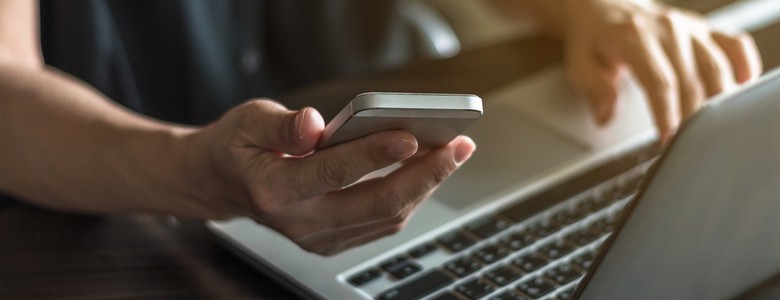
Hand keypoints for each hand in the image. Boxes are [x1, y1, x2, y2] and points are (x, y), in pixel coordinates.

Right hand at [184, 99, 475, 254]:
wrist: (222, 184)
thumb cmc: (237, 148)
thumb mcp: (247, 121)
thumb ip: (282, 125)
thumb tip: (315, 124)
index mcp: (274, 189)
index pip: (332, 172)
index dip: (373, 154)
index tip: (412, 135)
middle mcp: (299, 221)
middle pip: (374, 203)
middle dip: (423, 175)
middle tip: (457, 146)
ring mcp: (318, 237)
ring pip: (386, 217)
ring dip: (425, 185)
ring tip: (453, 153)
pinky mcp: (333, 241)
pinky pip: (382, 223)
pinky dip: (410, 197)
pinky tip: (427, 170)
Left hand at [563, 0, 761, 140]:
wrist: (603, 7)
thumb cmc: (593, 38)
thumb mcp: (579, 64)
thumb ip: (593, 90)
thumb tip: (605, 116)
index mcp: (633, 37)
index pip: (659, 81)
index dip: (667, 113)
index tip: (667, 139)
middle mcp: (666, 29)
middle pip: (690, 80)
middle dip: (689, 118)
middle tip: (684, 145)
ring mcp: (688, 28)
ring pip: (716, 67)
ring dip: (716, 101)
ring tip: (709, 129)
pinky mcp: (703, 29)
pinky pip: (734, 44)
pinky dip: (744, 65)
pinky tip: (741, 87)